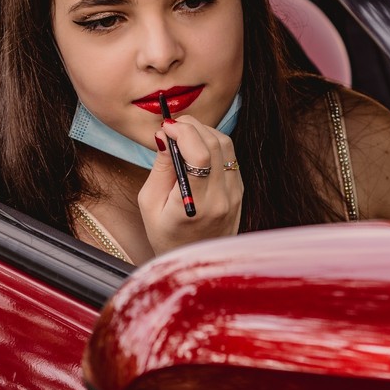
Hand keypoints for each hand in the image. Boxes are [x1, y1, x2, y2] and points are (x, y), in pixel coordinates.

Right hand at [138, 114, 242, 255]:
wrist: (195, 263)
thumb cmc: (166, 235)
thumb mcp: (150, 204)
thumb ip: (160, 167)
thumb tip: (165, 135)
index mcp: (196, 205)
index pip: (200, 156)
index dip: (183, 132)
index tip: (166, 127)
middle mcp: (221, 199)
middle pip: (215, 144)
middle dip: (192, 126)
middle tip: (172, 126)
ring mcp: (235, 195)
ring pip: (226, 145)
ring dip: (204, 131)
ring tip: (183, 135)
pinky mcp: (239, 192)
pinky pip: (230, 157)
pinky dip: (214, 144)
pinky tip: (196, 150)